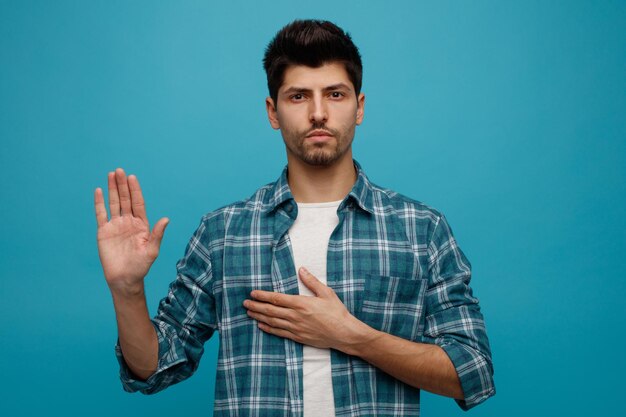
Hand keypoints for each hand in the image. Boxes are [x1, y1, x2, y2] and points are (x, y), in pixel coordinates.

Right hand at [94, 168, 168, 294]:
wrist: (124, 279)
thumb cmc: (140, 266)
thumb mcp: (151, 250)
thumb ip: (157, 234)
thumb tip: (166, 219)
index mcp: (141, 225)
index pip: (138, 203)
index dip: (135, 190)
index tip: (132, 177)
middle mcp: (128, 222)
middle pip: (125, 199)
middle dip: (123, 185)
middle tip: (119, 170)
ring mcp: (116, 226)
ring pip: (114, 203)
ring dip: (112, 189)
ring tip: (111, 174)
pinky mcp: (104, 232)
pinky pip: (101, 214)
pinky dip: (99, 203)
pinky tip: (98, 191)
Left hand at [243, 267, 367, 350]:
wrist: (344, 333)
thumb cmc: (337, 312)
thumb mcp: (326, 293)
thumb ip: (312, 281)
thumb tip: (301, 269)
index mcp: (301, 303)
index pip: (276, 298)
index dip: (262, 296)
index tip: (252, 293)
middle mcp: (295, 316)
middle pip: (270, 311)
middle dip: (256, 306)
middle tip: (245, 303)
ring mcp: (295, 328)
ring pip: (272, 322)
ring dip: (259, 317)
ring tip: (249, 313)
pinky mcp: (298, 337)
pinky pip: (279, 333)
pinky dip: (269, 329)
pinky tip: (261, 326)